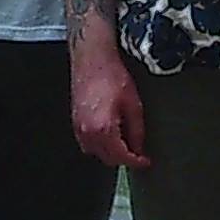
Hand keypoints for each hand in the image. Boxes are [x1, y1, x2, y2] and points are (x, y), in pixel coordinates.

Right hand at [69, 47, 149, 169]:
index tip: (145, 161)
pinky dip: (99, 144)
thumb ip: (137, 130)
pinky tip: (109, 133)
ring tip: (124, 142)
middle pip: (108, 159)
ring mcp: (79, 127)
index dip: (136, 161)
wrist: (92, 58)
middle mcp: (88, 132)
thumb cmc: (111, 75)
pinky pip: (87, 143)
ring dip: (111, 152)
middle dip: (124, 158)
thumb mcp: (133, 103)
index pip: (122, 156)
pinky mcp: (75, 121)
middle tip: (137, 152)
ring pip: (96, 153)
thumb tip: (138, 147)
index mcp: (104, 128)